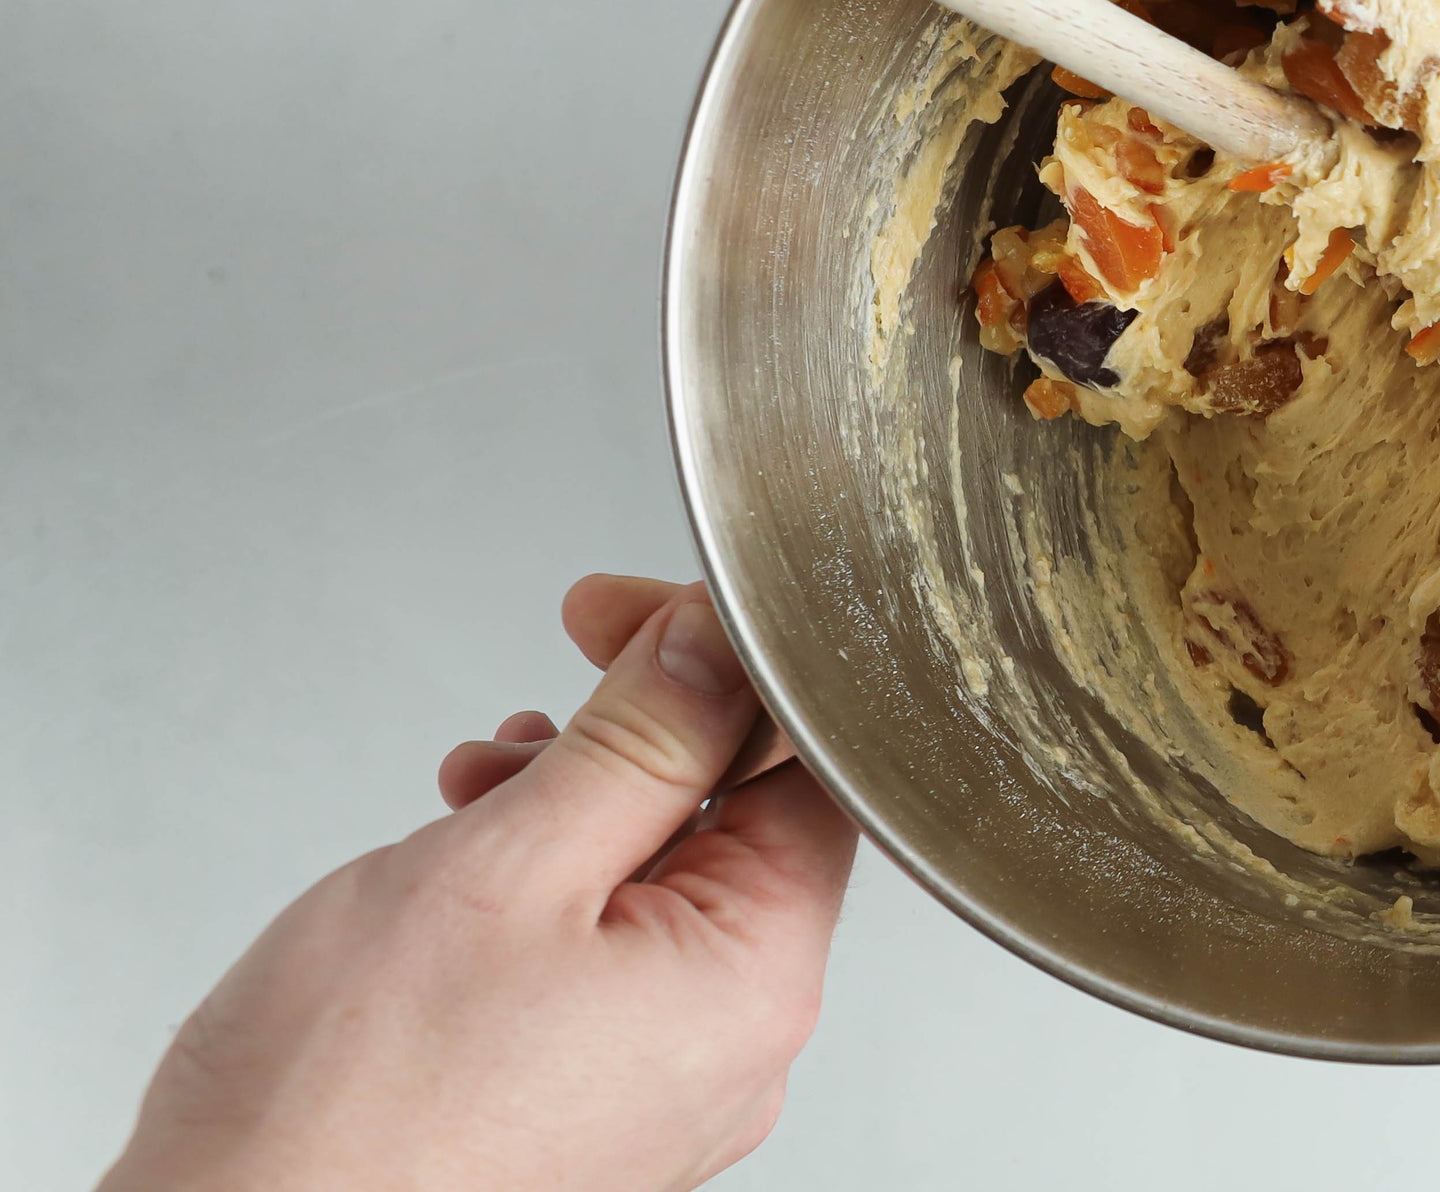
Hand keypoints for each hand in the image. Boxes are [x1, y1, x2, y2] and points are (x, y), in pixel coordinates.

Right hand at [101, 577, 856, 1191]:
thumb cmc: (349, 1110)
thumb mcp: (505, 868)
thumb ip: (635, 741)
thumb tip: (711, 646)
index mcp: (756, 982)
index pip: (805, 774)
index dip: (723, 671)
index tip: (635, 615)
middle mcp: (732, 1046)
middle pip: (732, 829)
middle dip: (633, 743)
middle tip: (530, 714)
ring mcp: (660, 1086)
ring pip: (654, 893)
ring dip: (574, 814)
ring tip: (472, 799)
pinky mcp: (587, 1107)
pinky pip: (603, 968)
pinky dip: (543, 899)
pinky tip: (463, 873)